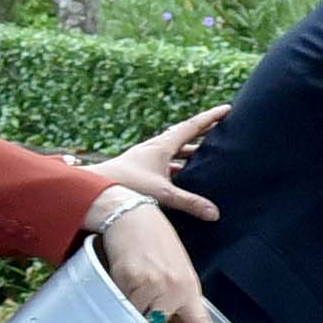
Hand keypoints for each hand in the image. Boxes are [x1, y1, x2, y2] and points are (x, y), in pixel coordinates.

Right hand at [82, 196, 213, 322]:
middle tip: (144, 314)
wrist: (131, 216)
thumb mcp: (178, 266)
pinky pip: (121, 306)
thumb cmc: (155, 239)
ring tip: (132, 290)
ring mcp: (150, 287)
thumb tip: (173, 322)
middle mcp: (172, 289)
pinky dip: (119, 302)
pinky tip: (122, 282)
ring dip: (132, 314)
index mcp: (189, 287)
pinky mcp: (127, 282)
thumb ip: (179, 295)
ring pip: (138, 320)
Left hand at [86, 106, 225, 221]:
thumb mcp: (163, 194)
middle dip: (203, 132)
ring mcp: (146, 158)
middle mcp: (155, 148)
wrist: (94, 188)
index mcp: (162, 147)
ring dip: (190, 151)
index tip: (227, 109)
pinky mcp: (141, 169)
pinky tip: (182, 176)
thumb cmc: (126, 186)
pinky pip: (166, 163)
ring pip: (174, 150)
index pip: (192, 127)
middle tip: (220, 127)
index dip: (211, 118)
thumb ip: (189, 203)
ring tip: (205, 155)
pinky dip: (178, 166)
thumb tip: (215, 213)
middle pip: (185, 136)